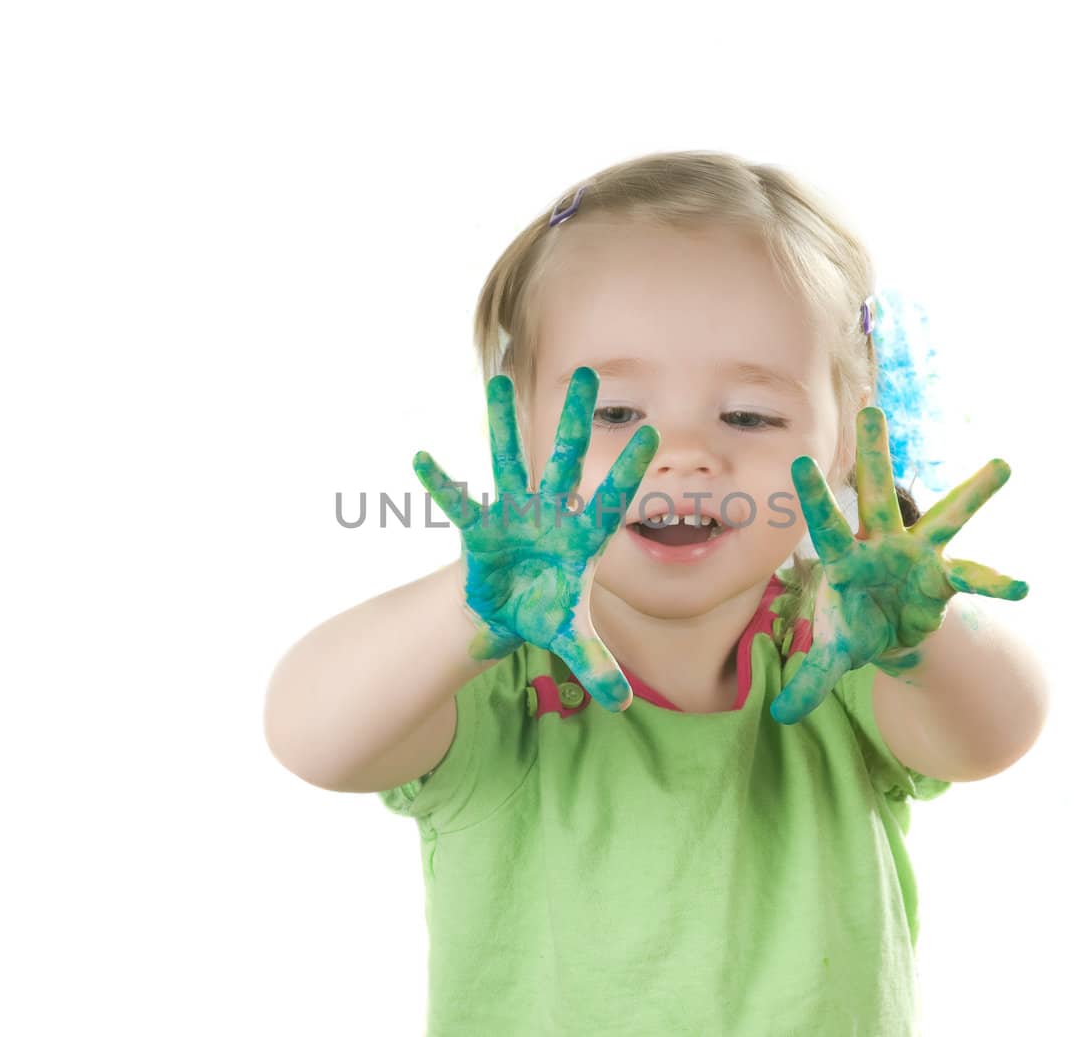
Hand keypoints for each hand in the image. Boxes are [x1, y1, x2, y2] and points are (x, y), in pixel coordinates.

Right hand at [412, 367, 659, 711]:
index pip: (613, 499)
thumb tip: (623, 704)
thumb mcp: (569, 636)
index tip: (653, 434)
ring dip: (503, 422)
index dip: (630, 470)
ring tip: (499, 378)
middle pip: (565, 459)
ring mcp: (513, 513)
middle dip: (575, 418)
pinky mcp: (479, 526)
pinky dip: (441, 483)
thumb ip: (596, 663)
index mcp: (582, 536)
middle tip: (588, 371)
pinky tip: (422, 458)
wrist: (503, 610)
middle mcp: (550, 513)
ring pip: (509, 459)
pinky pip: (459, 501)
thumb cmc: (543, 611)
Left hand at [770, 407, 1027, 724]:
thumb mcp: (833, 654)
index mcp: (845, 557)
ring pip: (946, 517)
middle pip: (877, 494)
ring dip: (973, 492)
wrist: (889, 633)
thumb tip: (779, 717)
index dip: (810, 495)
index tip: (796, 460)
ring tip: (1003, 464)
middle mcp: (883, 544)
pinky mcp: (947, 577)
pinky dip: (996, 584)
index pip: (823, 521)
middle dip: (873, 454)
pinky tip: (1022, 589)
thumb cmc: (853, 629)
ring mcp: (920, 555)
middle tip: (873, 409)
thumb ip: (810, 679)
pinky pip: (975, 578)